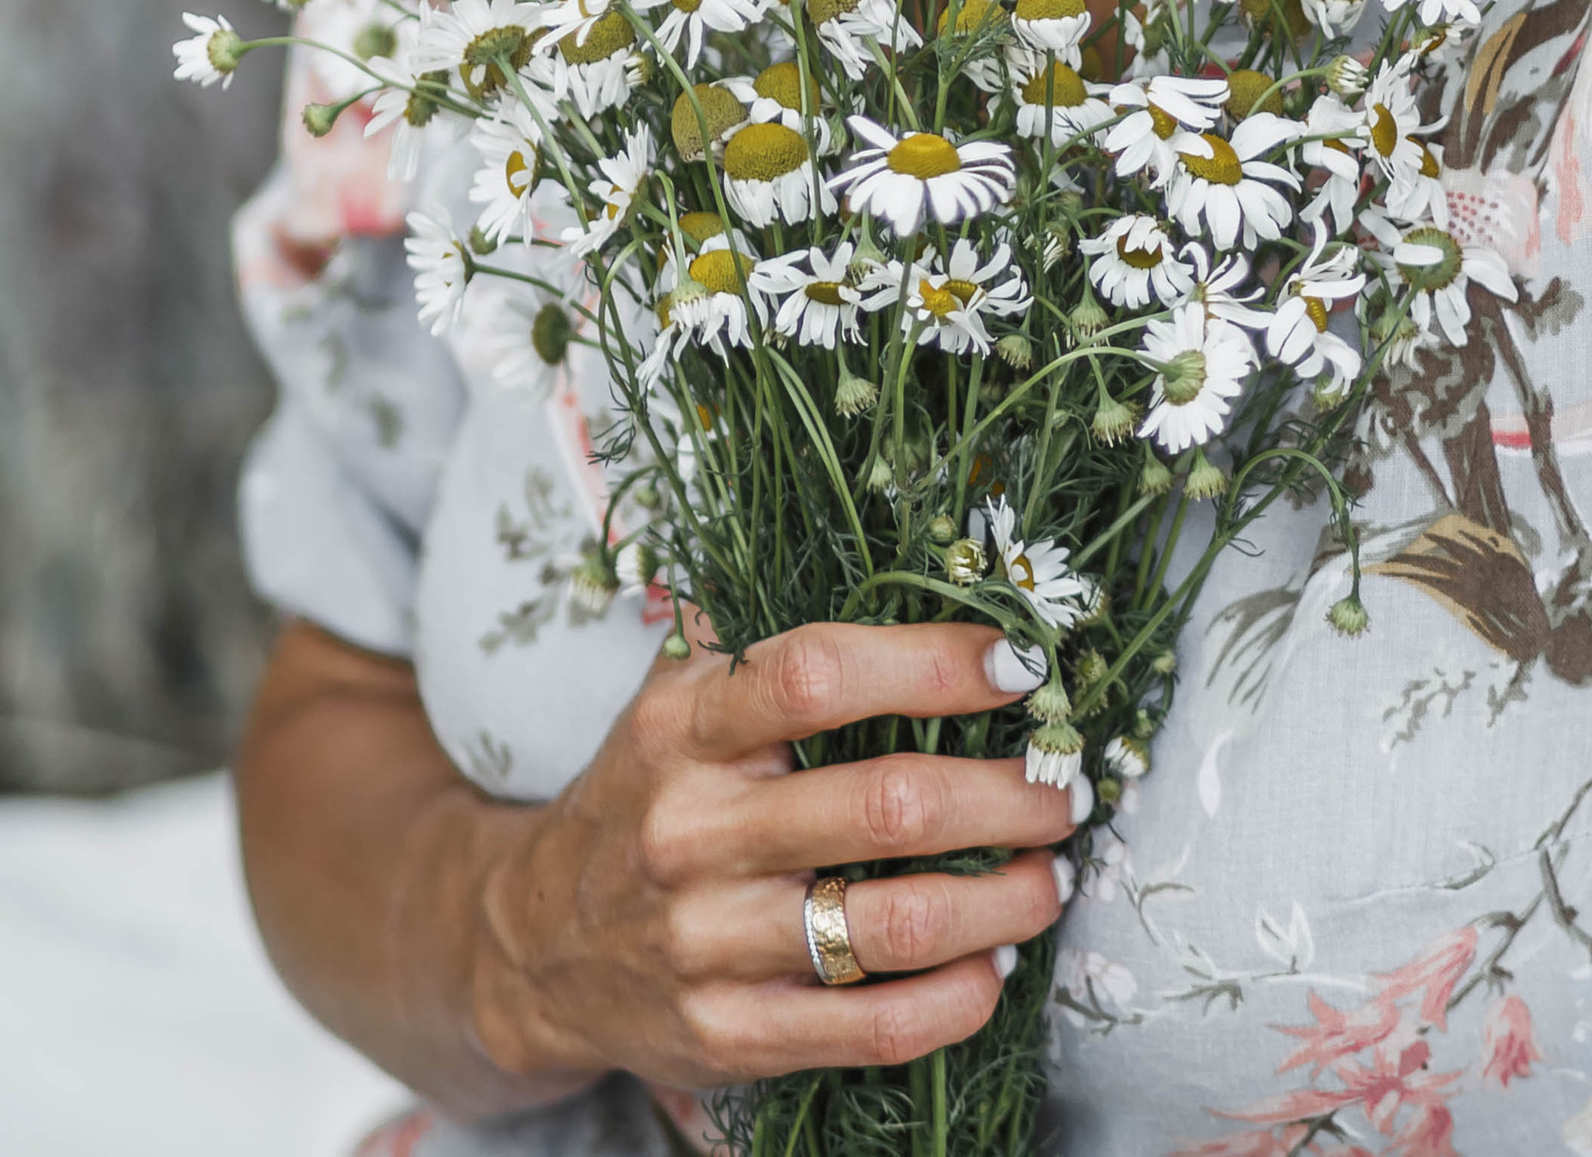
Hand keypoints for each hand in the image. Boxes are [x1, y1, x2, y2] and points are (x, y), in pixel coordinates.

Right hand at [461, 614, 1080, 1097]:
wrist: (529, 947)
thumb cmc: (642, 795)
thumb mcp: (669, 695)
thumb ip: (757, 629)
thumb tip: (892, 554)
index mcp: (683, 727)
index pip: (820, 675)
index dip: (933, 662)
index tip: (1019, 664)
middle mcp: (692, 832)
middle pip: (886, 806)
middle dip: (1006, 795)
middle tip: (1062, 789)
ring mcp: (708, 943)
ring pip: (896, 923)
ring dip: (1004, 899)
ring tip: (1048, 877)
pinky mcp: (728, 1037)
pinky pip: (870, 1028)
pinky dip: (958, 999)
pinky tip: (995, 966)